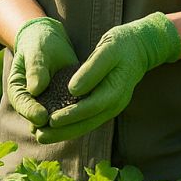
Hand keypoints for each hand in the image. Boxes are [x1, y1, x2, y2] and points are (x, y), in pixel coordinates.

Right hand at [7, 17, 78, 127]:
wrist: (50, 40)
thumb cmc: (38, 44)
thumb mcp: (36, 52)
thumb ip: (35, 68)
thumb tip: (35, 89)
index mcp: (18, 91)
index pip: (23, 105)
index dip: (31, 112)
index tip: (42, 117)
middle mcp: (32, 102)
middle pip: (38, 119)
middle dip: (50, 125)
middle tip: (61, 126)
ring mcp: (49, 104)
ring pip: (56, 119)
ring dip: (66, 122)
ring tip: (77, 122)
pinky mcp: (65, 101)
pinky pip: (71, 109)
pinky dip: (78, 111)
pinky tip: (89, 110)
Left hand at [33, 12, 180, 143]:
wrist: (140, 46)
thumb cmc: (122, 44)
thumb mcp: (107, 49)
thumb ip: (92, 69)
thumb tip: (72, 90)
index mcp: (116, 91)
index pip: (90, 108)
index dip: (70, 116)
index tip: (51, 120)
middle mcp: (115, 104)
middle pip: (86, 123)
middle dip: (63, 131)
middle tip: (39, 136)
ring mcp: (112, 106)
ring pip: (86, 124)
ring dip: (65, 132)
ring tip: (42, 135)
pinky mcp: (107, 104)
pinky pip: (88, 118)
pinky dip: (72, 124)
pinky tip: (56, 126)